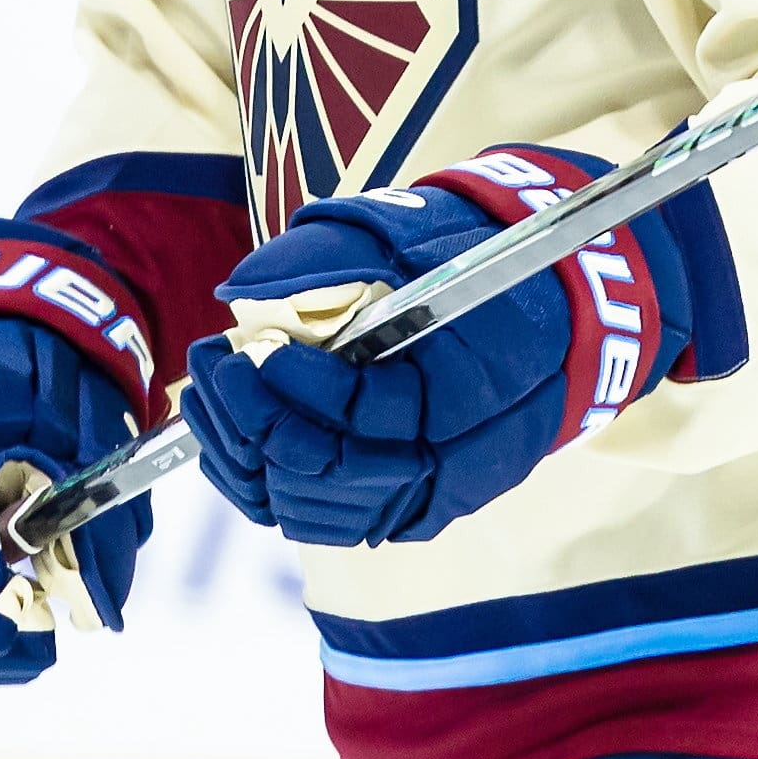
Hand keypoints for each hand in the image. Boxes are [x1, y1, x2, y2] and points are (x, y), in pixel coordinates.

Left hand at [185, 149, 699, 547]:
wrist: (542, 309)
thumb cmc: (474, 265)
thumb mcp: (415, 238)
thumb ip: (336, 256)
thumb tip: (249, 288)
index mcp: (469, 395)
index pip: (367, 415)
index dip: (304, 384)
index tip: (261, 345)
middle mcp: (453, 464)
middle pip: (330, 475)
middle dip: (258, 421)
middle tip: (220, 362)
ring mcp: (428, 497)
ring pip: (313, 509)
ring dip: (248, 454)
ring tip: (215, 389)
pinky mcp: (404, 510)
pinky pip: (318, 519)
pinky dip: (264, 483)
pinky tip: (234, 430)